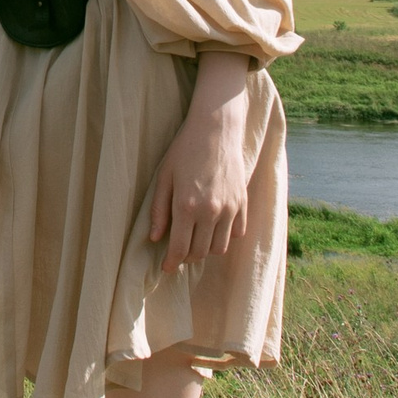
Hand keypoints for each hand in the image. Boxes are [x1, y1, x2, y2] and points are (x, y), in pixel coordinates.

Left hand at [146, 58, 252, 270]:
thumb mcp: (164, 177)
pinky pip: (237, 233)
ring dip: (207, 250)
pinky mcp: (242, 202)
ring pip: (220, 248)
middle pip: (200, 252)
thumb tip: (155, 238)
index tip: (166, 268)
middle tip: (179, 253)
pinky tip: (215, 229)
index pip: (180, 249)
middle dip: (187, 258)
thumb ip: (159, 210)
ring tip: (197, 242)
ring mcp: (230, 208)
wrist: (216, 129)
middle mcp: (210, 212)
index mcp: (187, 207)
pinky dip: (226, 237)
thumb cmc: (184, 150)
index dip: (171, 263)